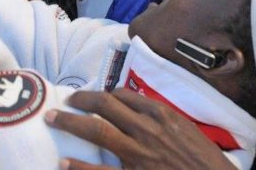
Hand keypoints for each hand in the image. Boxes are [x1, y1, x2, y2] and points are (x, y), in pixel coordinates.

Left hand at [45, 89, 232, 169]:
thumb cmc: (203, 160)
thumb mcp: (186, 129)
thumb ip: (161, 117)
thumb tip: (135, 107)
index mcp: (161, 114)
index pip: (124, 95)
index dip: (104, 93)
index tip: (93, 96)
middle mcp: (147, 129)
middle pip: (105, 106)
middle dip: (81, 100)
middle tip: (65, 99)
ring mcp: (138, 153)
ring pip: (98, 131)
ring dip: (71, 123)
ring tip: (52, 118)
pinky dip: (79, 167)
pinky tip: (63, 162)